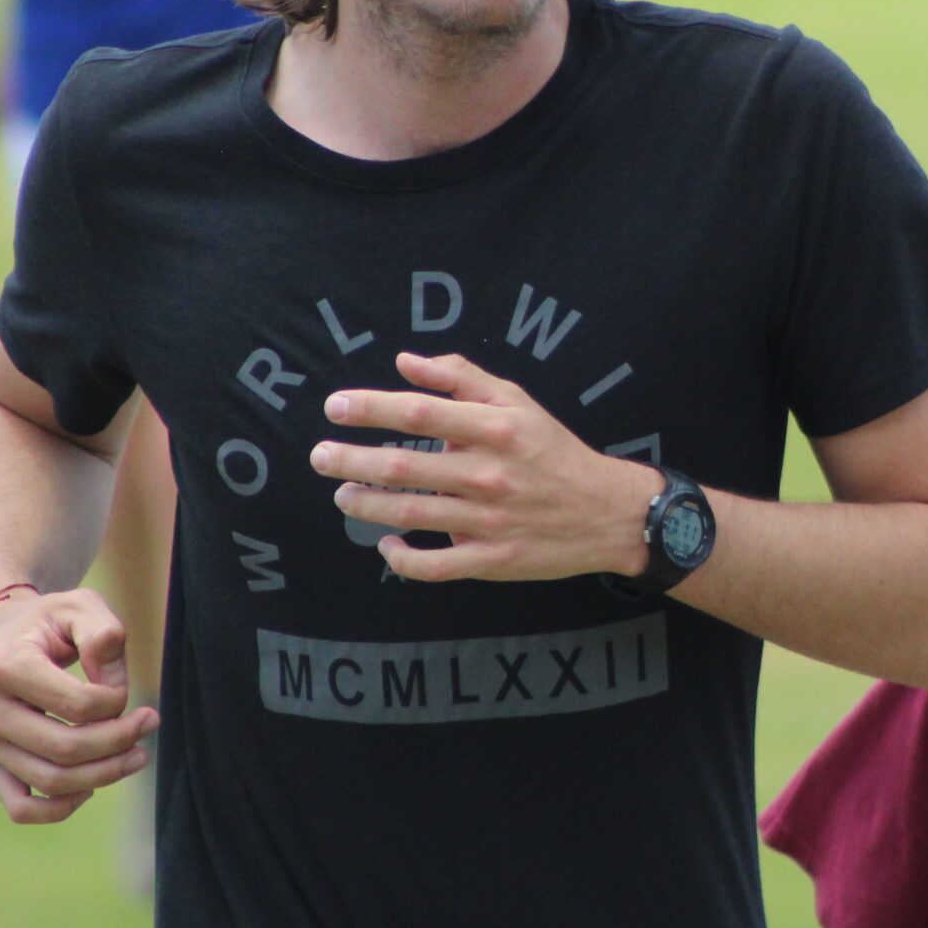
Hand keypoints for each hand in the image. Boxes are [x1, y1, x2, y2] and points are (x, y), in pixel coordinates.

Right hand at [0, 587, 156, 823]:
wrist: (6, 635)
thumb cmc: (50, 622)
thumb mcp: (82, 607)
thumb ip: (104, 635)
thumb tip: (112, 686)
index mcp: (4, 666)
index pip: (77, 704)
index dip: (116, 702)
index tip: (125, 688)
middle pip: (65, 749)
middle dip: (119, 742)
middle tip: (149, 723)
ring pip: (50, 782)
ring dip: (103, 775)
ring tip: (137, 755)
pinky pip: (22, 808)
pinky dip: (60, 808)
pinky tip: (91, 786)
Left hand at [313, 351, 662, 584]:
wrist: (607, 511)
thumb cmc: (554, 450)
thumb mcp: (517, 402)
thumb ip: (461, 379)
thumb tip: (405, 361)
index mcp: (495, 429)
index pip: (420, 414)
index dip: (371, 408)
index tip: (335, 407)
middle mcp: (489, 473)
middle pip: (403, 466)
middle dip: (351, 460)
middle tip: (320, 456)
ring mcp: (489, 520)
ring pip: (409, 515)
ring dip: (365, 505)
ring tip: (342, 494)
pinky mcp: (492, 560)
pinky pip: (435, 565)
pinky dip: (402, 558)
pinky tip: (385, 545)